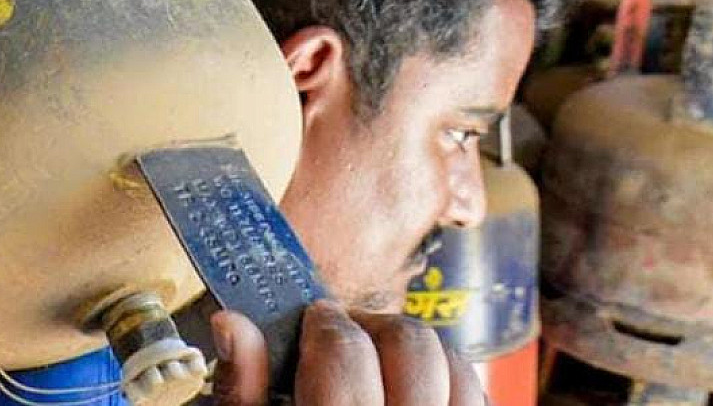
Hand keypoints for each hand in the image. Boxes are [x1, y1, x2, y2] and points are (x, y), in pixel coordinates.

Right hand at [209, 299, 485, 405]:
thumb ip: (244, 391)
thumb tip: (235, 322)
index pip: (345, 355)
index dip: (324, 327)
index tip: (315, 322)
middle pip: (410, 346)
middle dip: (370, 332)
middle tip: (341, 342)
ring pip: (454, 362)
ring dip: (412, 352)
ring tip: (378, 368)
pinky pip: (477, 391)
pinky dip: (448, 378)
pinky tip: (413, 390)